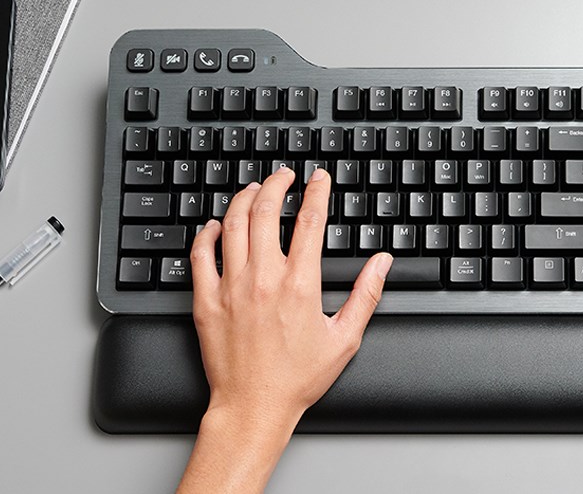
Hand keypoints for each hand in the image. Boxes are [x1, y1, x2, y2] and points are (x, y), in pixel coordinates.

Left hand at [189, 167, 392, 422]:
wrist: (253, 406)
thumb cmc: (297, 379)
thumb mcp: (345, 338)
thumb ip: (366, 294)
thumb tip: (381, 263)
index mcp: (299, 284)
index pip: (309, 221)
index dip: (316, 193)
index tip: (319, 179)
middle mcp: (263, 278)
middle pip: (266, 211)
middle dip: (277, 185)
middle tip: (284, 176)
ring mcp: (231, 286)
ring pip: (232, 224)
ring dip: (244, 199)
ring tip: (254, 189)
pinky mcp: (206, 300)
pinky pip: (201, 254)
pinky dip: (208, 232)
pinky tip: (217, 224)